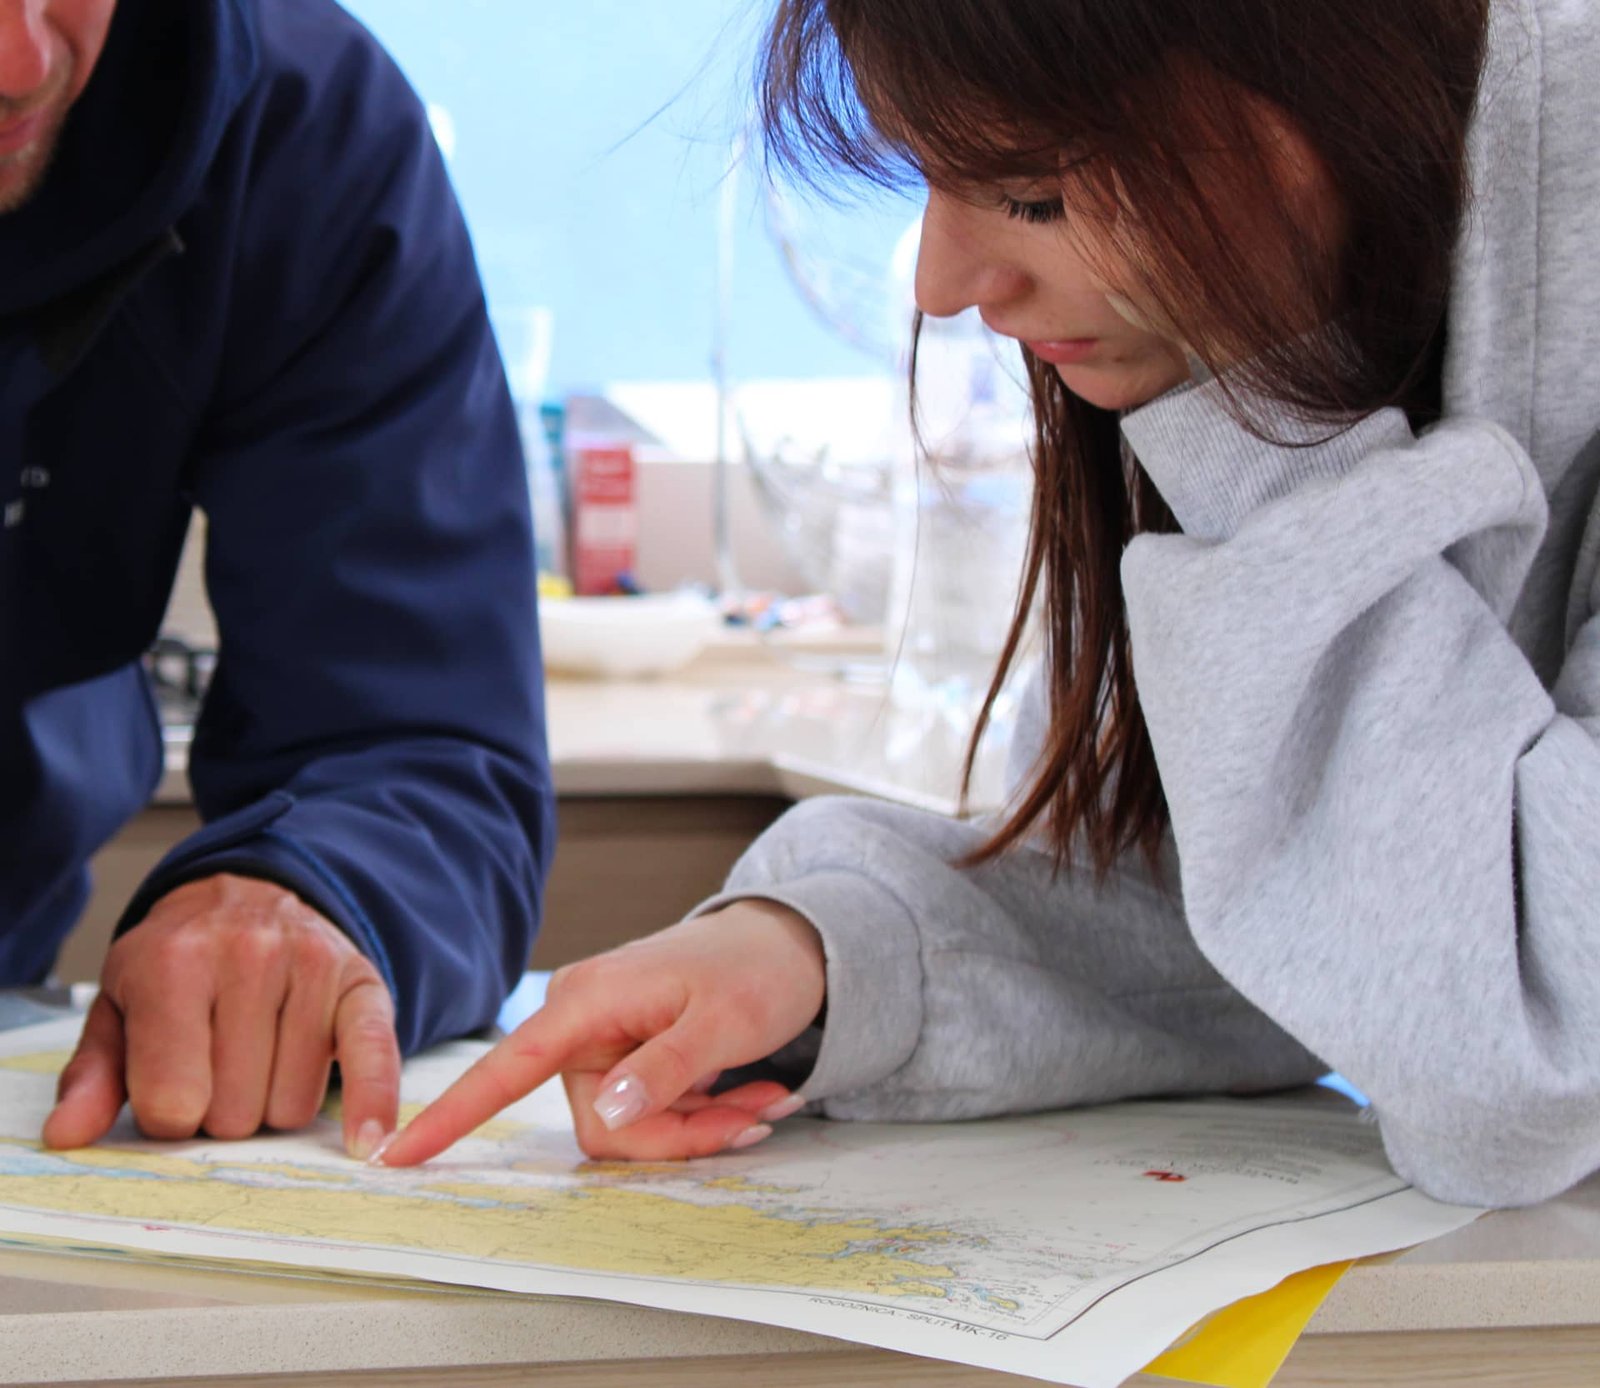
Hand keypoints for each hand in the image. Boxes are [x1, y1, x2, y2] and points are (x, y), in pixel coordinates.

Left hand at [42, 874, 399, 1157]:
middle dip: (222, 1112)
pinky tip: (368, 1138)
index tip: (172, 1088)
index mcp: (174, 961)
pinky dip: (371, 1104)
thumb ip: (93, 1075)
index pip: (172, 1102)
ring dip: (274, 1106)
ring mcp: (312, 965)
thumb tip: (68, 1134)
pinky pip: (375, 1057)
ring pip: (292, 1106)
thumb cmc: (178, 966)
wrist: (247, 898)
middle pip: (235, 1112)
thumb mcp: (118, 1008)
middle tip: (219, 1070)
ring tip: (262, 1059)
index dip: (168, 1114)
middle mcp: (248, 954)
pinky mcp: (362, 982)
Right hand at [378, 900, 826, 1166]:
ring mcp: (606, 1041)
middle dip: (677, 1135)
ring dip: (698, 1127)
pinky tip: (748, 1094)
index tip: (395, 1155)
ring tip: (759, 1098)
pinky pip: (648, 1113)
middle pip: (600, 1123)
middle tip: (750, 1118)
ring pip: (629, 1127)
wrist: (792, 946)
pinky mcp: (629, 1056)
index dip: (453, 1115)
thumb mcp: (722, 1021)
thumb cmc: (756, 969)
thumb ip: (664, 1068)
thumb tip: (605, 1111)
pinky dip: (701, 1115)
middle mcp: (584, 1022)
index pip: (506, 1067)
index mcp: (587, 1002)